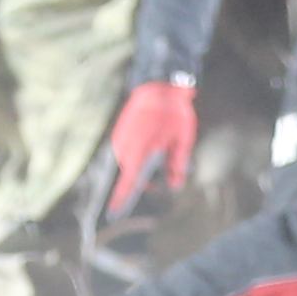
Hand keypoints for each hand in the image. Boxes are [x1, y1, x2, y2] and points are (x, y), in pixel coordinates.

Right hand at [97, 78, 200, 216]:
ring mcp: (120, 139)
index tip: (113, 214)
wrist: (158, 81)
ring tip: (164, 149)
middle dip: (147, 178)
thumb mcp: (182, 140)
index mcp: (139, 152)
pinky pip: (129, 150)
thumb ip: (177, 165)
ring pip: (131, 162)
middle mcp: (124, 147)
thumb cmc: (173, 112)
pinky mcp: (120, 132)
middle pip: (133, 174)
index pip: (128, 182)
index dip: (121, 200)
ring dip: (144, 163)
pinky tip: (155, 141)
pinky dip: (140, 152)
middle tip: (168, 171)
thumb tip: (175, 184)